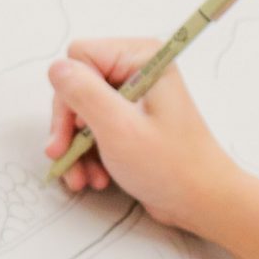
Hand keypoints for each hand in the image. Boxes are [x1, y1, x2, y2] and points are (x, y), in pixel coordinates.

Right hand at [45, 39, 244, 235]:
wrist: (202, 201)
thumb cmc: (170, 166)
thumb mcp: (119, 129)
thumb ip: (84, 94)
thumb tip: (56, 68)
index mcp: (142, 58)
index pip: (80, 57)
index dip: (69, 95)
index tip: (72, 132)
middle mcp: (138, 70)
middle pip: (77, 85)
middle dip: (69, 127)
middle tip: (64, 158)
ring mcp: (135, 96)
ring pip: (82, 112)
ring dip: (77, 147)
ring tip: (83, 179)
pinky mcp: (133, 120)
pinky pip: (96, 128)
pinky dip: (89, 154)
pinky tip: (94, 178)